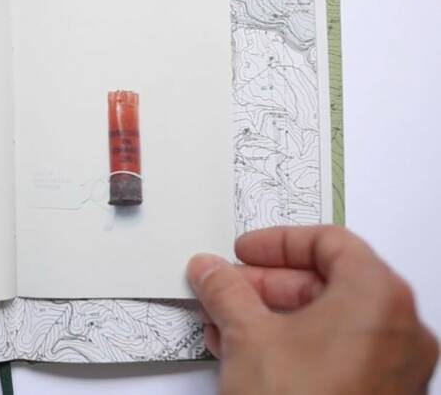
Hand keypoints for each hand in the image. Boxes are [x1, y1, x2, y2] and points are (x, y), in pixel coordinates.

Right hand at [188, 225, 437, 394]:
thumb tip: (210, 270)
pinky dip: (294, 344)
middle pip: (329, 282)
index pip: (329, 242)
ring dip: (272, 315)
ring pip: (329, 321)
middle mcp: (399, 328)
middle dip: (266, 284)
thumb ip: (226, 290)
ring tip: (224, 323)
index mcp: (377, 297)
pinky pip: (337, 353)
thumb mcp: (248, 335)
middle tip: (226, 289)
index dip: (277, 242)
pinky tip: (246, 354)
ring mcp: (395, 367)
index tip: (242, 253)